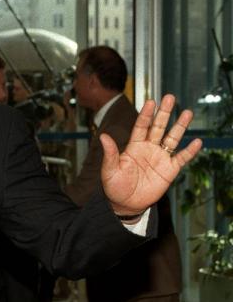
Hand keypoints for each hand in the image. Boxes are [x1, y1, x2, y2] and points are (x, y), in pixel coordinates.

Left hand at [99, 94, 201, 215]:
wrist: (125, 204)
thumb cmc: (114, 186)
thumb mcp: (109, 169)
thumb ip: (110, 153)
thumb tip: (103, 136)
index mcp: (133, 146)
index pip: (141, 126)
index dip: (146, 114)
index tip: (151, 102)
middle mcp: (148, 148)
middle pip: (158, 127)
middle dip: (164, 113)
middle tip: (170, 97)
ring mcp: (160, 158)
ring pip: (172, 138)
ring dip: (179, 126)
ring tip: (187, 112)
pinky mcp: (169, 170)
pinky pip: (181, 158)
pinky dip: (190, 151)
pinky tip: (197, 142)